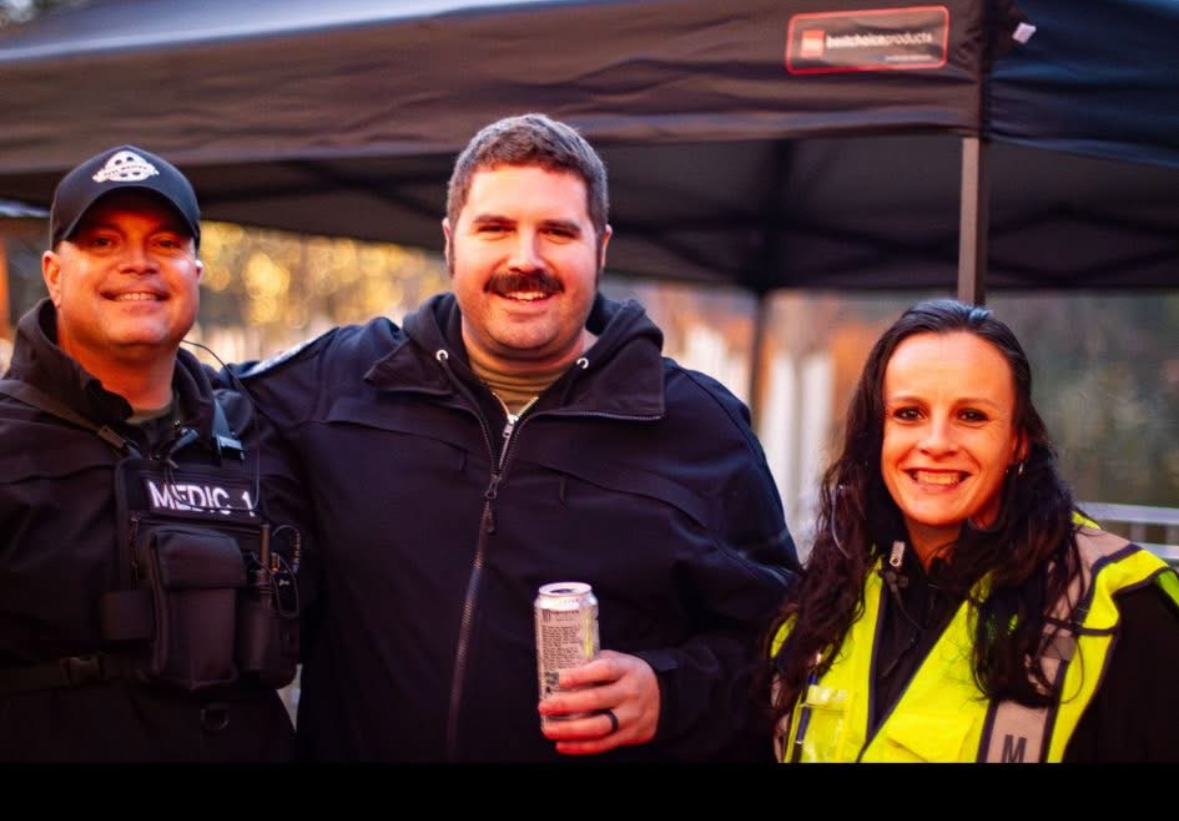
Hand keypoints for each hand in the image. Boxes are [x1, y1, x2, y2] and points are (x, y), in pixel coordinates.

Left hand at [537, 650, 660, 754]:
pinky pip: (603, 744)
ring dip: (570, 730)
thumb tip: (559, 670)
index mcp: (627, 669)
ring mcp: (631, 716)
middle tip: (544, 706)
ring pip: (598, 726)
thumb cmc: (628, 676)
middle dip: (567, 704)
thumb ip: (594, 664)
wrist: (661, 696)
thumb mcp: (618, 661)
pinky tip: (561, 745)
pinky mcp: (629, 735)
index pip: (604, 670)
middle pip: (597, 700)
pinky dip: (580, 747)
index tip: (560, 679)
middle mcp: (631, 693)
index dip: (582, 675)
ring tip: (548, 729)